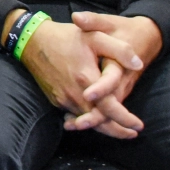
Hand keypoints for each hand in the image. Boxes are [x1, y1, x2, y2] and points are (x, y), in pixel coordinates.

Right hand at [18, 18, 144, 138]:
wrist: (31, 40)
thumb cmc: (65, 36)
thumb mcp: (95, 36)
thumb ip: (119, 50)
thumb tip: (138, 65)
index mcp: (86, 79)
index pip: (110, 108)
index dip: (126, 119)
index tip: (139, 125)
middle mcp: (74, 93)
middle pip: (98, 122)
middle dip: (117, 131)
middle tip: (132, 133)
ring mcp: (62, 98)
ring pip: (86, 121)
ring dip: (102, 127)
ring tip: (118, 129)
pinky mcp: (54, 98)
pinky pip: (73, 114)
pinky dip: (85, 121)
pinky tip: (92, 121)